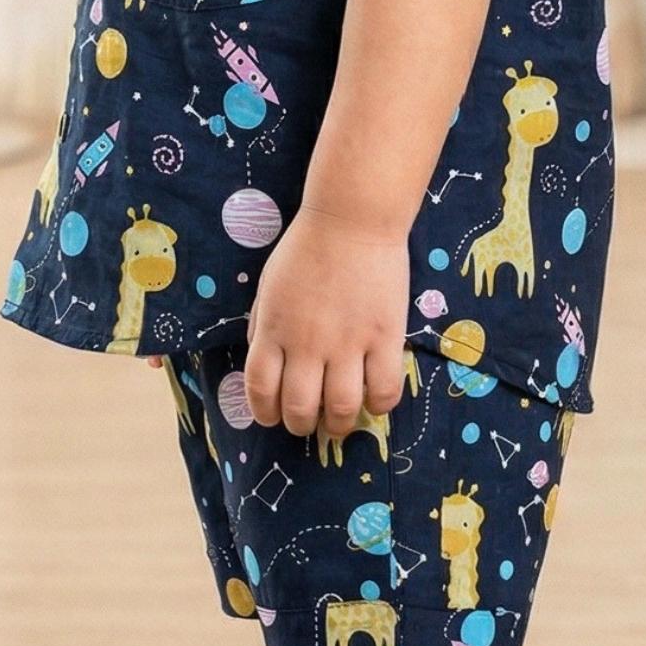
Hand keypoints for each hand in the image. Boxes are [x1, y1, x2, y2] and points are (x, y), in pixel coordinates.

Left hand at [244, 205, 408, 440]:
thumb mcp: (268, 287)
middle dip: (302, 426)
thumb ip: (262, 327)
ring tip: (341, 421)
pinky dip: (379, 406)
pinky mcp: (385, 338)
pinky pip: (384, 390)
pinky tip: (375, 400)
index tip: (274, 417)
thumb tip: (262, 360)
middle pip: (300, 409)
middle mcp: (307, 344)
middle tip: (310, 422)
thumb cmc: (306, 249)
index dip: (266, 414)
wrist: (351, 219)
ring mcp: (348, 343)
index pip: (261, 391)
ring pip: (342, 409)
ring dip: (340, 425)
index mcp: (273, 331)